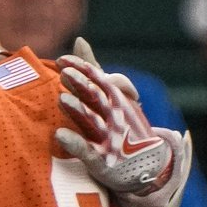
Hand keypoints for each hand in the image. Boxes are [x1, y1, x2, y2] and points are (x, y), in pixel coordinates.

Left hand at [54, 52, 181, 196]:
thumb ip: (93, 69)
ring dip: (79, 110)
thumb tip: (79, 39)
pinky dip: (75, 142)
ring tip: (62, 100)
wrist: (147, 167)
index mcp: (115, 100)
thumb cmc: (121, 126)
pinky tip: (59, 135)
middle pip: (98, 98)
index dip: (82, 70)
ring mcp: (109, 138)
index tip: (62, 60)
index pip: (100, 80)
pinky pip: (87, 150)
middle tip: (65, 74)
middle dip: (83, 85)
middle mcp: (114, 116)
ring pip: (93, 121)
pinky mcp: (102, 160)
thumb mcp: (110, 95)